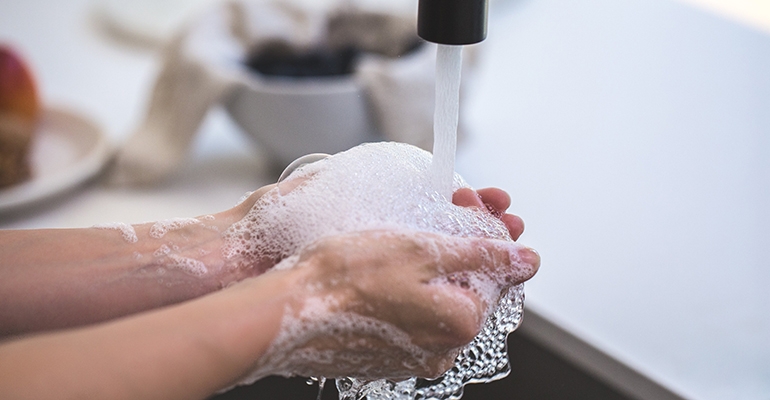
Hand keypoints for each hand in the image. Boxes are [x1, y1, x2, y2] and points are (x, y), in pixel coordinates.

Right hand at [253, 187, 538, 379]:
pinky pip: (409, 317)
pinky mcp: (384, 356)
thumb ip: (482, 254)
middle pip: (468, 288)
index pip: (495, 275)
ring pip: (437, 301)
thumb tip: (527, 259)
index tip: (469, 204)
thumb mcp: (424, 249)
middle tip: (447, 207)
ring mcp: (411, 357)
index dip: (485, 232)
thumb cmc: (346, 278)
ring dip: (432, 266)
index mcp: (460, 324)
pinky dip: (406, 289)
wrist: (285, 312)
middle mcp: (441, 350)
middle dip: (461, 245)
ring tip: (408, 233)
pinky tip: (384, 266)